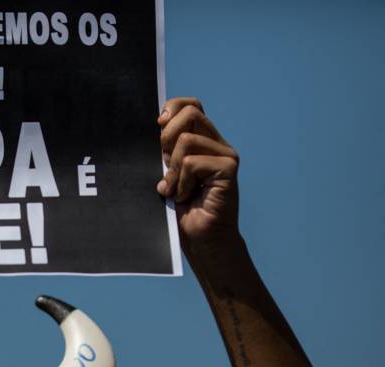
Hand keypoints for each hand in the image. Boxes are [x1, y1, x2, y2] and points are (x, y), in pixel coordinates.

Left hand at [156, 97, 239, 255]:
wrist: (201, 242)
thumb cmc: (180, 212)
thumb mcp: (165, 175)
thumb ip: (163, 152)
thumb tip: (155, 125)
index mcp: (201, 142)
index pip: (191, 106)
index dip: (172, 108)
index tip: (158, 125)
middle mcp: (216, 144)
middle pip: (191, 114)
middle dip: (166, 138)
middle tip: (164, 165)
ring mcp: (226, 155)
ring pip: (186, 140)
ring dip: (172, 169)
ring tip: (174, 190)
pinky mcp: (229, 168)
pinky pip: (192, 162)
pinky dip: (181, 182)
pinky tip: (185, 197)